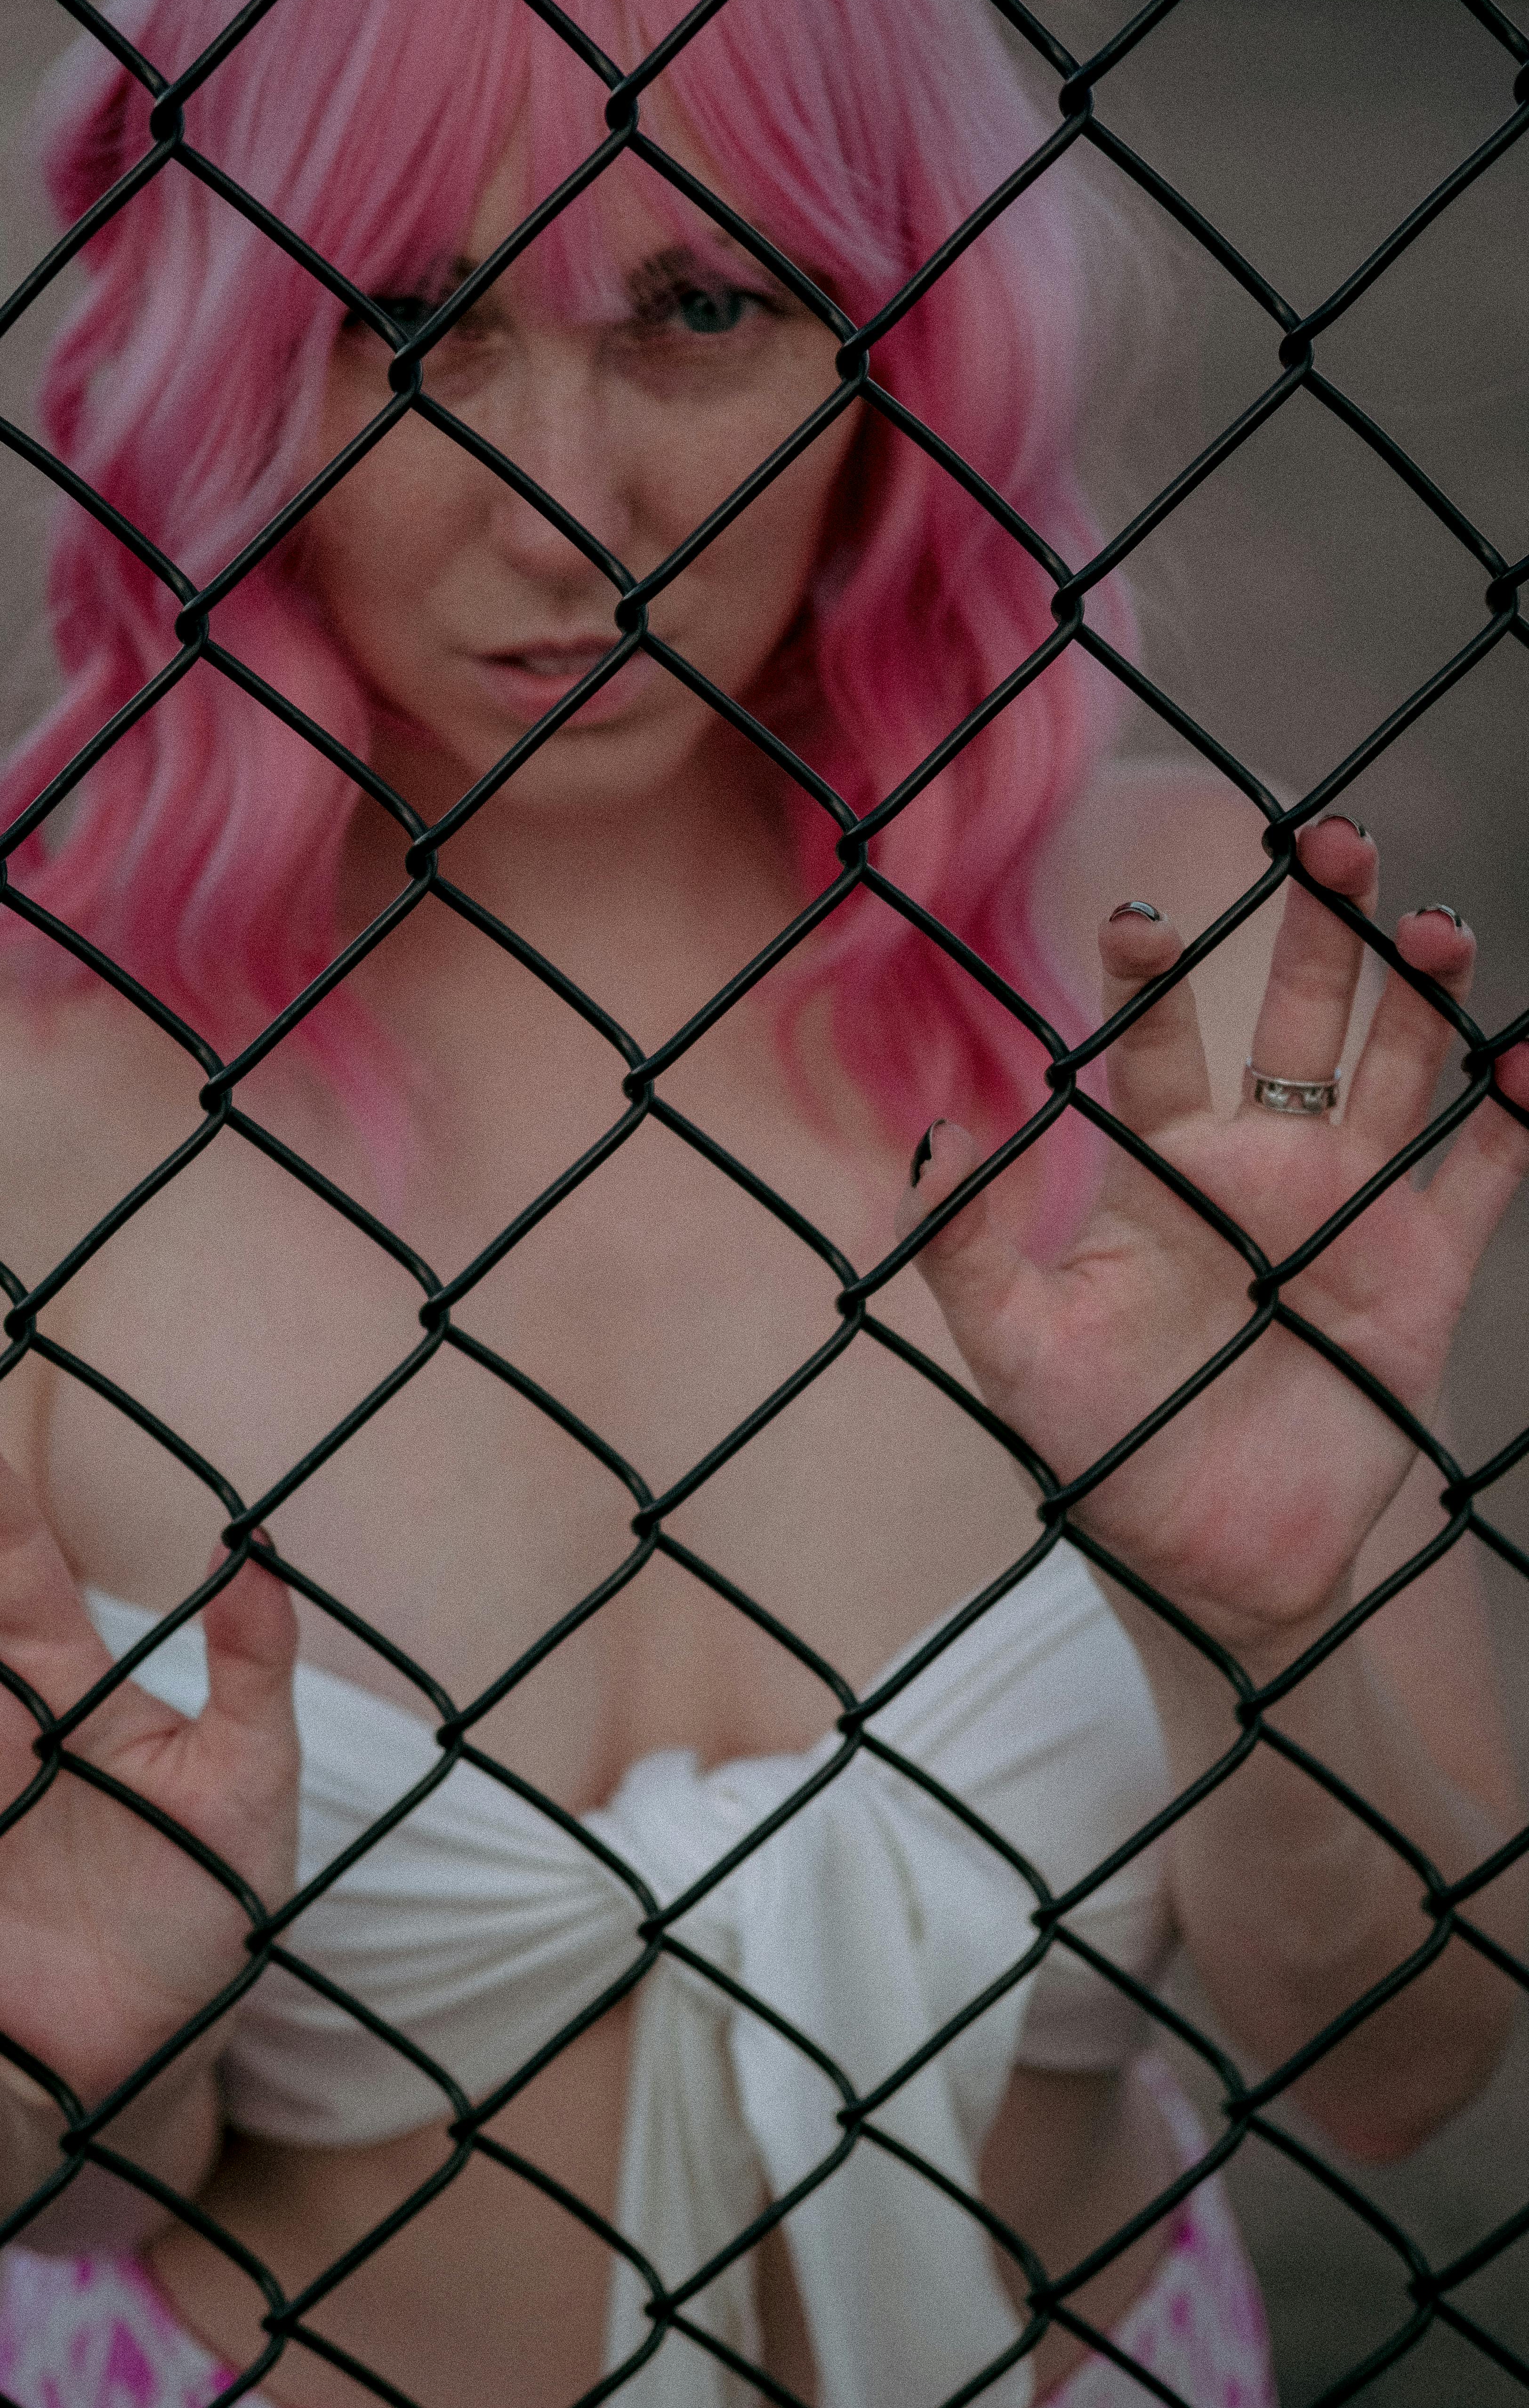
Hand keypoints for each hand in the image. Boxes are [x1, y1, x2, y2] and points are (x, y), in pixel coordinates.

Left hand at [902, 818, 1528, 1666]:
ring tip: (1434, 920)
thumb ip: (967, 1242)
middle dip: (1318, 929)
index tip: (1140, 919)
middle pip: (1296, 1017)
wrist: (1205, 1566)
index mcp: (1160, 1173)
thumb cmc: (1099, 1453)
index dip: (1153, 976)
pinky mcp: (1420, 1271)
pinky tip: (1528, 1055)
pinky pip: (1480, 1175)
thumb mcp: (1012, 1347)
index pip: (1157, 1045)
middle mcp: (1259, 1170)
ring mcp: (1347, 1211)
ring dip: (1419, 992)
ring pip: (1396, 1068)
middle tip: (1332, 841)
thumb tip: (937, 1134)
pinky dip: (1512, 1112)